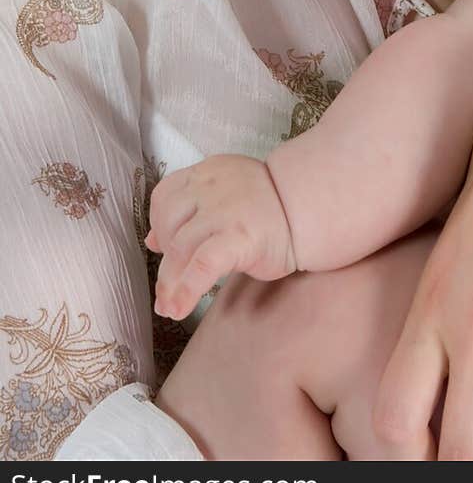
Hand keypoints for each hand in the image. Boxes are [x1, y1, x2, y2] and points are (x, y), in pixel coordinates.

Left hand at [146, 154, 295, 319]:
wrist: (311, 209)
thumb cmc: (269, 208)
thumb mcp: (224, 198)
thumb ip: (190, 211)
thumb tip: (151, 239)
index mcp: (208, 173)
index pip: (165, 196)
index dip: (159, 225)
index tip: (164, 249)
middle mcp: (211, 187)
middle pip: (169, 224)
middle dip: (164, 259)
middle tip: (166, 288)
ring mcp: (224, 211)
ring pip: (180, 248)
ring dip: (169, 283)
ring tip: (169, 307)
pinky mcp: (238, 237)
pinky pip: (201, 265)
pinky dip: (186, 290)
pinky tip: (179, 309)